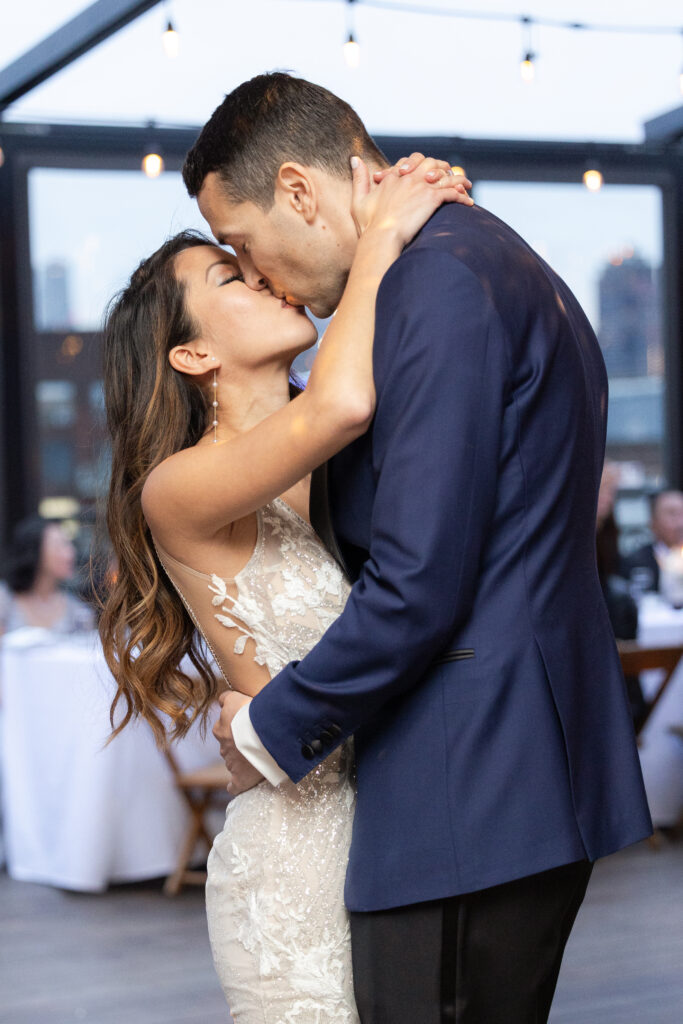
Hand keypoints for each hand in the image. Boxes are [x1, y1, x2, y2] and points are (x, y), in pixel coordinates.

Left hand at [213, 690, 264, 795]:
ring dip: (241, 757)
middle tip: (255, 736)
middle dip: (237, 739)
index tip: (245, 719)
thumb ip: (228, 698)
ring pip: (232, 759)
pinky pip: (234, 784)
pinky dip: (235, 785)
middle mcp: (224, 742)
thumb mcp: (238, 697)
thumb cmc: (256, 712)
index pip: (223, 720)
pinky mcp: (240, 777)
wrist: (266, 732)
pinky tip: (236, 785)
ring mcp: (231, 761)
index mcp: (222, 724)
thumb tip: (222, 699)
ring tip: (258, 755)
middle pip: (228, 740)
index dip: (235, 720)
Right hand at [350, 152, 472, 248]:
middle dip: (441, 167)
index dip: (419, 166)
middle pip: (429, 162)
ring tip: (467, 186)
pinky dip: (462, 196)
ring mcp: (421, 186)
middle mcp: (408, 177)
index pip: (410, 163)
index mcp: (393, 177)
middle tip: (449, 174)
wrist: (381, 237)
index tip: (425, 173)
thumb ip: (359, 178)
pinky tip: (469, 203)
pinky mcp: (432, 198)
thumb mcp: (359, 200)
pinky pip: (453, 192)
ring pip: (445, 174)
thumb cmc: (369, 225)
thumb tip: (355, 158)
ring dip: (458, 179)